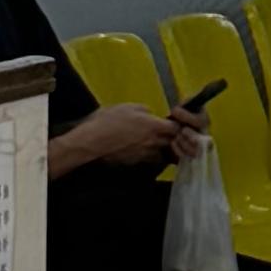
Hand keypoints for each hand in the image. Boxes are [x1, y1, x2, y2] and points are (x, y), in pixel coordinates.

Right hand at [49, 104, 183, 176]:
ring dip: (162, 146)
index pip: (179, 128)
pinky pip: (149, 158)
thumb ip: (145, 111)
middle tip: (167, 131)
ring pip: (163, 152)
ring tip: (152, 139)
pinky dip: (149, 154)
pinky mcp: (137, 163)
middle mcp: (154, 143)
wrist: (91, 143)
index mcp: (154, 126)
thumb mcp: (128, 107)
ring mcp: (146, 155)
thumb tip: (151, 115)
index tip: (175, 121)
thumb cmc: (107, 121)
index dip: (179, 124)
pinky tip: (139, 147)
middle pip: (174, 142)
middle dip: (174, 137)